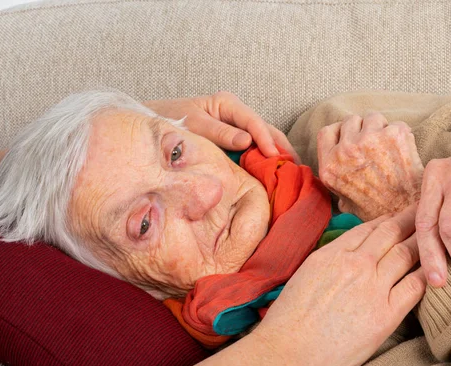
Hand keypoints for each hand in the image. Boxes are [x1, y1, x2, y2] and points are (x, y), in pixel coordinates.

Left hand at [144, 91, 300, 161]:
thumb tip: (248, 141)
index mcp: (227, 104)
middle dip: (283, 148)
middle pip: (267, 130)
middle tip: (298, 169)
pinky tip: (277, 176)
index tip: (275, 157)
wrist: (152, 126)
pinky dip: (268, 162)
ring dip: (279, 157)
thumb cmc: (168, 121)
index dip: (267, 139)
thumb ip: (218, 132)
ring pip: (265, 141)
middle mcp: (236, 114)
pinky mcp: (234, 142)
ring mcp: (237, 128)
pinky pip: (255, 151)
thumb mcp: (192, 125)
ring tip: (294, 175)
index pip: (254, 121)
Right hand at [252, 206, 425, 365]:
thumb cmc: (288, 320)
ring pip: (407, 254)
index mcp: (332, 254)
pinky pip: (414, 287)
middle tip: (428, 210)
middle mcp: (355, 264)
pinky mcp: (385, 314)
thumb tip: (342, 257)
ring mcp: (372, 287)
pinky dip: (427, 275)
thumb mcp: (304, 276)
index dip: (388, 219)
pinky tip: (436, 271)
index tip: (398, 216)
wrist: (289, 351)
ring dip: (425, 242)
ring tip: (439, 235)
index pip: (368, 228)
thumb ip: (328, 262)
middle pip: (392, 233)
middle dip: (412, 219)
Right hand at [317, 113, 423, 220]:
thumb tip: (340, 186)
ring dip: (381, 128)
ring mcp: (369, 139)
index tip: (350, 136)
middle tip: (374, 143)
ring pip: (373, 117)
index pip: (327, 132)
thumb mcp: (346, 204)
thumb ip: (338, 187)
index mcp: (329, 166)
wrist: (407, 212)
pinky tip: (404, 151)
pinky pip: (397, 124)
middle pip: (350, 120)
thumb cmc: (378, 211)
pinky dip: (402, 135)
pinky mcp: (394, 134)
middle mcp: (345, 150)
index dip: (340, 131)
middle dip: (362, 128)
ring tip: (389, 146)